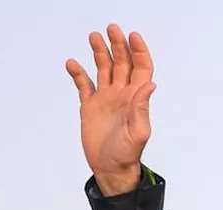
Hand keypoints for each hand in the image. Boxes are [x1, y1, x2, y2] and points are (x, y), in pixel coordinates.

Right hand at [65, 25, 156, 196]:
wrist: (110, 169)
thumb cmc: (127, 154)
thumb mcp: (138, 132)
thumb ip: (142, 108)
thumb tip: (149, 84)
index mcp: (136, 99)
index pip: (141, 69)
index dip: (138, 51)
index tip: (132, 35)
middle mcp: (122, 95)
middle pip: (122, 64)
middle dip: (118, 45)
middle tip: (111, 28)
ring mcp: (106, 99)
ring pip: (103, 69)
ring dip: (100, 52)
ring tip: (94, 36)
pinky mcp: (90, 107)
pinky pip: (83, 85)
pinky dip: (78, 74)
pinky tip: (72, 63)